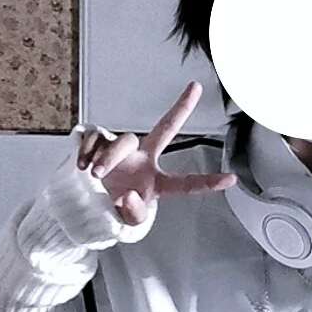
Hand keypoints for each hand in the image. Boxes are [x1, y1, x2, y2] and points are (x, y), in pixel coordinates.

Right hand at [77, 81, 236, 224]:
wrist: (80, 205)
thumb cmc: (110, 210)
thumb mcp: (125, 223)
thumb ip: (134, 214)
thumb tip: (130, 195)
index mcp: (155, 182)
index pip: (185, 183)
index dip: (208, 182)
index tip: (231, 179)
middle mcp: (143, 160)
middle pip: (164, 129)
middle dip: (181, 108)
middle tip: (196, 88)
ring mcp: (122, 148)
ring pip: (124, 141)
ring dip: (108, 159)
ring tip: (95, 174)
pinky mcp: (99, 140)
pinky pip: (96, 138)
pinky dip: (87, 153)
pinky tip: (81, 166)